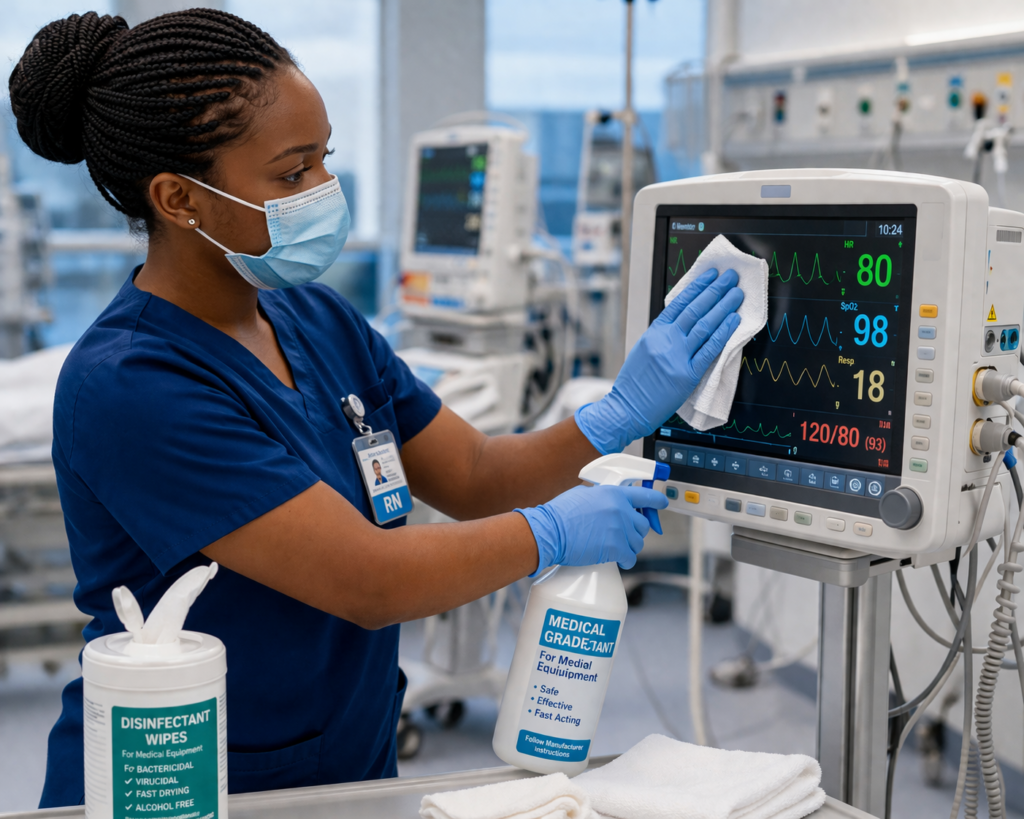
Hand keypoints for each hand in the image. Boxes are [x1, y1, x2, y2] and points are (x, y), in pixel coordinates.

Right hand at [517, 484, 668, 573]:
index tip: (662, 504)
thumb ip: (602, 497)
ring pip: (638, 543)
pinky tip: (617, 560)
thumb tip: (608, 502)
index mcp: (614, 494)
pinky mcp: (615, 548)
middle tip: (622, 535)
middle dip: (635, 531)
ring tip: (615, 548)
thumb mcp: (584, 494)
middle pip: (643, 524)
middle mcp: (621, 510)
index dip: (657, 501)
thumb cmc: (561, 514)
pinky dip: (625, 561)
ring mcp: (619, 530)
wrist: (551, 531)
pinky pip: (630, 558)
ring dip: (629, 547)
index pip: (646, 496)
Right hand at [576, 268, 742, 453]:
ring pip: (704, 325)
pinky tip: (733, 320)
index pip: (679, 303)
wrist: (627, 408)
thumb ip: (663, 335)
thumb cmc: (635, 384)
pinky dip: (722, 333)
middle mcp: (665, 341)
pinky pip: (709, 350)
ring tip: (736, 294)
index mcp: (654, 332)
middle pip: (695, 310)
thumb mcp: (643, 350)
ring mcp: (677, 357)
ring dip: (723, 307)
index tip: (711, 275)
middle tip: (731, 278)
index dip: (698, 286)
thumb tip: (685, 321)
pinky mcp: (687, 375)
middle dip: (715, 291)